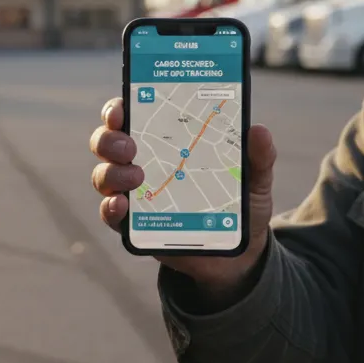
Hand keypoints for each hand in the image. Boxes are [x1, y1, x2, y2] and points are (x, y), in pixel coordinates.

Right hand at [89, 97, 276, 299]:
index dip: (118, 109)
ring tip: (136, 178)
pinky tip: (121, 206)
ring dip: (112, 174)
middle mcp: (143, 162)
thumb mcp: (255, 178)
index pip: (132, 115)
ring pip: (104, 175)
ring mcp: (135, 194)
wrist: (238, 253)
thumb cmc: (241, 205)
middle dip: (110, 140)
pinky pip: (110, 214)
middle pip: (108, 142)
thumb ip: (259, 156)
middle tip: (130, 147)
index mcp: (167, 141)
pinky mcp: (134, 226)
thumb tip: (259, 130)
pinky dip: (110, 208)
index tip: (122, 109)